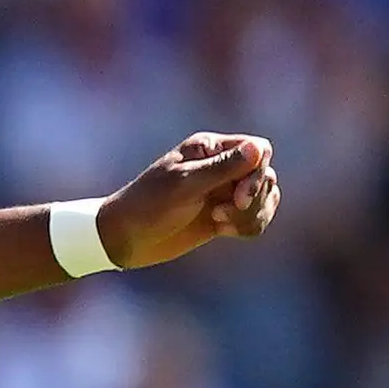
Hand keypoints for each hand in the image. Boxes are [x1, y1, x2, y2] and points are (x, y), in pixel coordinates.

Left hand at [95, 134, 279, 271]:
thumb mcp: (184, 185)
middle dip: (254, 198)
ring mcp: (223, 191)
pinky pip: (257, 217)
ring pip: (266, 198)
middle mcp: (221, 166)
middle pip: (266, 175)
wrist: (123, 239)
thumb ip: (222, 168)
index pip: (259, 149)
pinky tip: (224, 231)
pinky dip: (250, 226)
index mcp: (209, 148)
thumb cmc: (147, 206)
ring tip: (221, 223)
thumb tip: (259, 149)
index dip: (258, 172)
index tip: (240, 196)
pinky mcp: (224, 215)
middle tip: (223, 214)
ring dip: (252, 215)